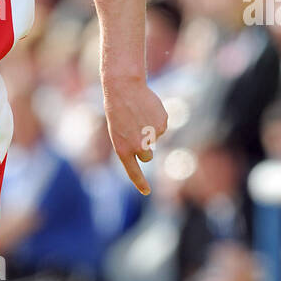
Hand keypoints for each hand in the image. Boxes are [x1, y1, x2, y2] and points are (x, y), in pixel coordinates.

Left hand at [102, 73, 167, 194]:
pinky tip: (146, 109)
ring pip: (154, 139)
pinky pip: (161, 126)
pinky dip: (155, 119)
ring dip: (148, 130)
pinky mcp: (163, 125)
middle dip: (145, 148)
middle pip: (147, 156)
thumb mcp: (118, 131)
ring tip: (138, 115)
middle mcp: (139, 147)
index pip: (133, 172)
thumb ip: (131, 145)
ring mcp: (152, 137)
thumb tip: (148, 151)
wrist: (124, 89)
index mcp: (123, 150)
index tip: (146, 192)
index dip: (140, 182)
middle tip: (136, 132)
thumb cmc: (117, 110)